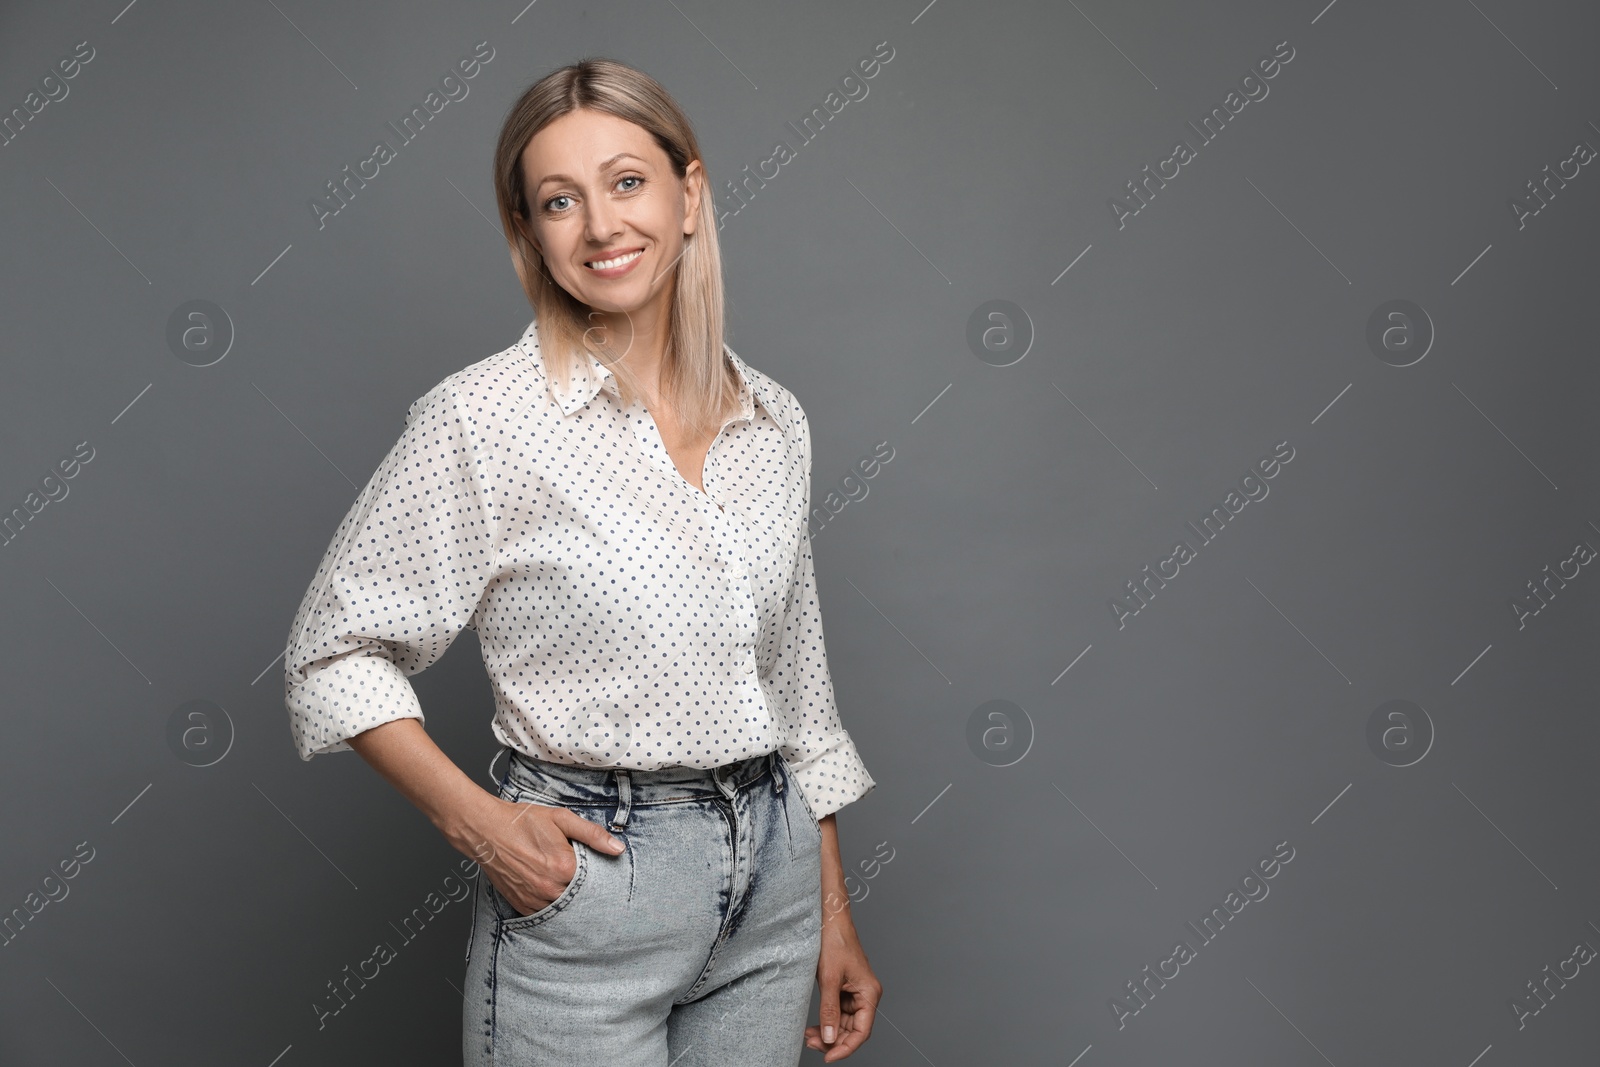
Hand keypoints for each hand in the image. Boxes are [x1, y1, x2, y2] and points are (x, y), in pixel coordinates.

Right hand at [467, 794, 625, 915]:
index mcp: (563, 867)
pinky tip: (552, 891)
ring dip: (569, 899)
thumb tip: (618, 849)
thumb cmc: (522, 822)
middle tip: (582, 877)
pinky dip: (552, 905)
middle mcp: (549, 888)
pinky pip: (545, 914)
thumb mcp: (561, 819)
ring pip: (564, 909)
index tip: (599, 869)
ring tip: (565, 882)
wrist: (486, 830)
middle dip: (585, 889)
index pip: (595, 880)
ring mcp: (534, 899)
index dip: (599, 874)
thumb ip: (592, 834)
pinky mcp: (522, 905)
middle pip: (581, 897)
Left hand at [805, 912, 880, 1060]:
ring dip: (828, 1032)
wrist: (829, 919)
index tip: (828, 1057)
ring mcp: (855, 992)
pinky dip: (827, 1020)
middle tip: (810, 1043)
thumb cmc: (835, 942)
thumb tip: (829, 1038)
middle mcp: (865, 995)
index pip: (862, 1032)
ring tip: (808, 1036)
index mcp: (869, 993)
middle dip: (833, 1040)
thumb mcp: (829, 979)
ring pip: (844, 1023)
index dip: (846, 1048)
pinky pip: (838, 1012)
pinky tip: (814, 1025)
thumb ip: (829, 1011)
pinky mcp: (844, 988)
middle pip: (853, 1030)